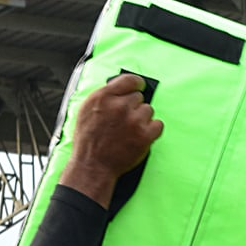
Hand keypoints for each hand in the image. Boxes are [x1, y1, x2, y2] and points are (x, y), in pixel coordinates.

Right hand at [62, 73, 162, 194]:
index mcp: (103, 97)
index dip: (136, 83)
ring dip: (142, 119)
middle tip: (125, 120)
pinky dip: (152, 130)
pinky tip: (142, 135)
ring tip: (130, 130)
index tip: (140, 86)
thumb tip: (119, 90)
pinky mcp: (145, 135)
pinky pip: (158, 124)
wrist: (93, 165)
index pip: (129, 80)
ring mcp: (134, 121)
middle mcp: (119, 106)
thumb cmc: (88, 141)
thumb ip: (104, 97)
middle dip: (134, 107)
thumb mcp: (87, 110)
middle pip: (139, 97)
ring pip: (148, 110)